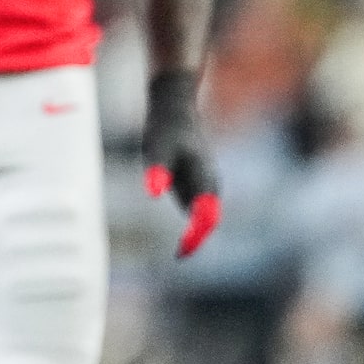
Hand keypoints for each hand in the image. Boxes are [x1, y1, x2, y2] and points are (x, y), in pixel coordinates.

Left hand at [143, 68, 219, 257]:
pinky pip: (198, 209)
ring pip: (205, 215)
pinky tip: (180, 235)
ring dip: (196, 233)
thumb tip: (154, 192)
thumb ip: (156, 170)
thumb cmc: (164, 128)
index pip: (207, 216)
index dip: (197, 236)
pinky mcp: (196, 182)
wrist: (174, 107)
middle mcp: (208, 184)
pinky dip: (192, 223)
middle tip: (180, 256)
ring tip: (181, 252)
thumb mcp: (155, 148)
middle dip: (198, 239)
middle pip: (209, 220)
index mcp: (203, 179)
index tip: (182, 251)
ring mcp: (204, 183)